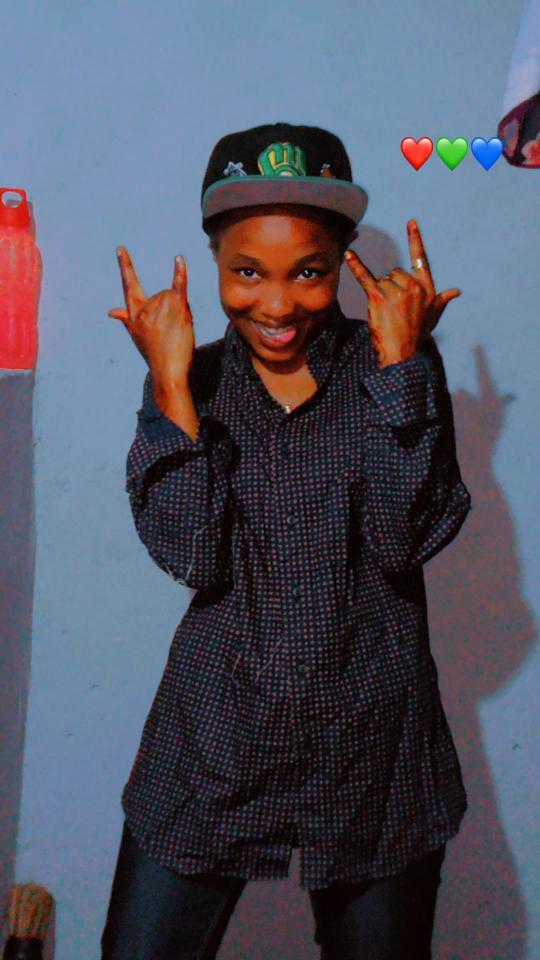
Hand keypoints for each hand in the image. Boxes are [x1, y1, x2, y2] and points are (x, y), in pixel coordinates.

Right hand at [108, 247, 194, 384]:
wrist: (168, 371)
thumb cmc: (155, 356)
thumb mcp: (136, 336)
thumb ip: (125, 319)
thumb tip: (110, 311)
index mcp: (133, 314)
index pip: (129, 286)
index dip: (126, 266)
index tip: (121, 249)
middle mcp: (143, 308)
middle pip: (163, 295)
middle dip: (171, 311)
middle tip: (170, 333)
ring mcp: (158, 306)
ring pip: (176, 297)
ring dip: (182, 312)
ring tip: (177, 332)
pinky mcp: (174, 307)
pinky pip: (179, 285)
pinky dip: (180, 273)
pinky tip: (179, 259)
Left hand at [343, 219, 460, 367]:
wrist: (402, 354)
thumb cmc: (417, 336)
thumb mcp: (433, 317)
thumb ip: (442, 300)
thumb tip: (456, 291)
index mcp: (427, 288)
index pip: (420, 259)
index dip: (415, 240)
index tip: (410, 222)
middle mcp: (414, 287)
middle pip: (395, 273)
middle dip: (391, 287)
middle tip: (394, 309)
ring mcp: (396, 292)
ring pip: (382, 280)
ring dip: (380, 294)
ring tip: (386, 313)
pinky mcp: (379, 298)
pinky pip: (365, 278)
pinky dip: (356, 266)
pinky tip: (348, 255)